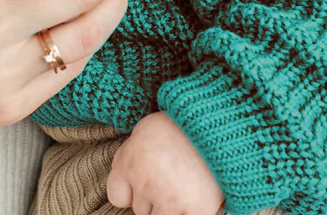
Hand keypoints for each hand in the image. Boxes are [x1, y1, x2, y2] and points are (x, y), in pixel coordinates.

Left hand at [107, 111, 223, 214]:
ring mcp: (170, 200)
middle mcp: (145, 185)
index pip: (117, 197)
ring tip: (182, 186)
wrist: (209, 120)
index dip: (130, 191)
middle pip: (141, 209)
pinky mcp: (196, 210)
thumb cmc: (175, 123)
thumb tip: (122, 178)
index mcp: (129, 165)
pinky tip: (194, 200)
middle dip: (153, 196)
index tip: (142, 181)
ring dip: (170, 207)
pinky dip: (189, 213)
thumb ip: (127, 156)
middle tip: (169, 176)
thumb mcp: (141, 131)